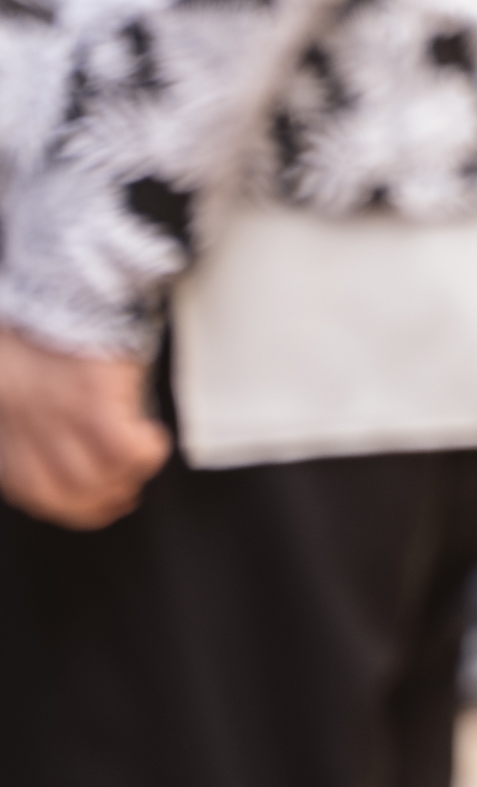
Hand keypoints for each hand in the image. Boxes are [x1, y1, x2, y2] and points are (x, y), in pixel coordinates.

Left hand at [0, 326, 170, 530]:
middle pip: (58, 493)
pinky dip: (144, 454)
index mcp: (5, 420)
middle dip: (93, 505)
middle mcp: (27, 423)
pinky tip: (152, 442)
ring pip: (91, 480)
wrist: (71, 281)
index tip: (83, 504)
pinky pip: (125, 450)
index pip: (26, 486)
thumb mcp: (17, 372)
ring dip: (121, 483)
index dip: (60, 503)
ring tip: (137, 470)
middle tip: (117, 496)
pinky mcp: (96, 399)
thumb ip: (29, 410)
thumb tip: (57, 444)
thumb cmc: (46, 319)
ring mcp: (60, 414)